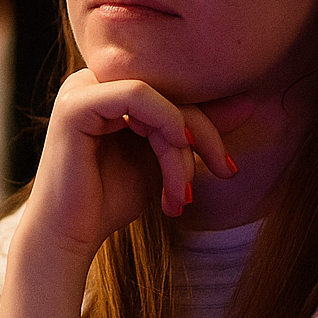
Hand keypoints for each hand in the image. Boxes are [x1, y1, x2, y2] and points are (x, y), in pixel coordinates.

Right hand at [20, 69, 242, 266]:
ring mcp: (80, 89)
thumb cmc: (108, 200)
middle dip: (204, 134)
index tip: (228, 166)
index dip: (209, 124)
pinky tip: (176, 151)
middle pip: (169, 90)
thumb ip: (195, 130)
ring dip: (181, 145)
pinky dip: (165, 121)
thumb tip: (248, 102)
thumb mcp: (163, 160)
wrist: (69, 236)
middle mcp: (91, 82)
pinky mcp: (75, 104)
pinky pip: (136, 96)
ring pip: (158, 97)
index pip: (172, 91)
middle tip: (223, 172)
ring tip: (182, 190)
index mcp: (108, 90)